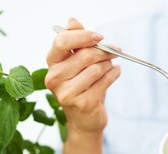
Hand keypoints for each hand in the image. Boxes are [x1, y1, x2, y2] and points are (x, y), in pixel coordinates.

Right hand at [45, 17, 120, 134]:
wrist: (84, 119)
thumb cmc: (82, 86)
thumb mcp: (77, 61)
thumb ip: (75, 41)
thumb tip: (72, 20)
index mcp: (51, 64)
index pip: (61, 41)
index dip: (83, 36)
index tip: (99, 37)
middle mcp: (54, 79)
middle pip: (84, 55)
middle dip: (104, 50)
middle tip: (115, 50)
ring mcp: (66, 93)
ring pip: (96, 69)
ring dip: (109, 64)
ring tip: (111, 66)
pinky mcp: (82, 104)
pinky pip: (104, 82)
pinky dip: (114, 74)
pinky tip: (115, 73)